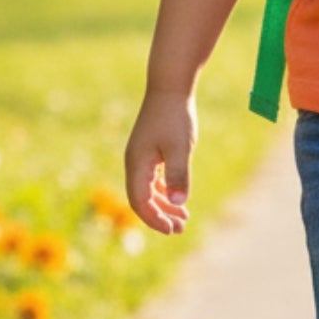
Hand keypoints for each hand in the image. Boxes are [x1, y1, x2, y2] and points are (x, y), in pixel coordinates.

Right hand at [123, 90, 196, 235]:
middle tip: (180, 229)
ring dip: (164, 206)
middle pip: (142, 200)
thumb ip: (178, 175)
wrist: (169, 88)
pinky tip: (177, 199)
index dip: (154, 219)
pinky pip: (152, 180)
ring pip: (148, 191)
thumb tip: (178, 202)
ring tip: (183, 219)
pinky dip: (164, 192)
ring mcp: (141, 157)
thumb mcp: (180, 147)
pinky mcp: (149, 151)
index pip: (140, 202)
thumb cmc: (175, 117)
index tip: (171, 230)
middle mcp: (134, 163)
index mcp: (137, 165)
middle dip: (160, 217)